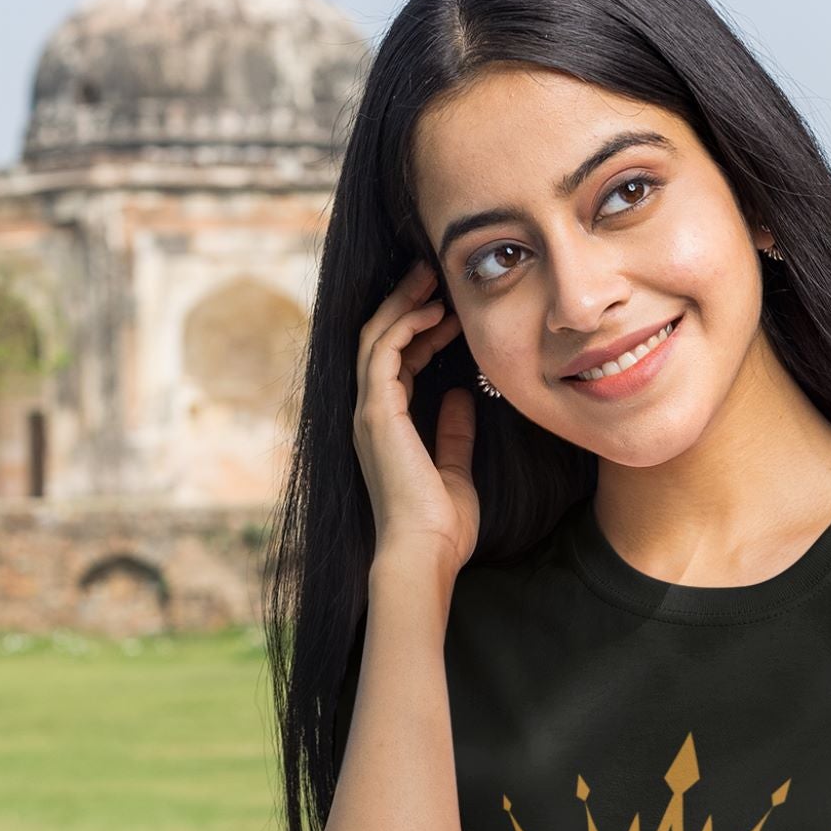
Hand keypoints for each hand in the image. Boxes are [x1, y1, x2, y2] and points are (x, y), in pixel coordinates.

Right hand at [352, 260, 478, 574]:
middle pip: (379, 342)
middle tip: (433, 277)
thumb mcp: (456, 472)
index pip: (396, 365)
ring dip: (403, 304)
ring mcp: (368, 413)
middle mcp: (370, 416)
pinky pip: (383, 353)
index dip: (421, 334)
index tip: (451, 316)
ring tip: (431, 278)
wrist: (424, 554)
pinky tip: (432, 312)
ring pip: (376, 338)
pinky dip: (405, 326)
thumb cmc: (439, 527)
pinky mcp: (375, 413)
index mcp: (386, 428)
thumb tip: (462, 398)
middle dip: (405, 305)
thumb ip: (454, 435)